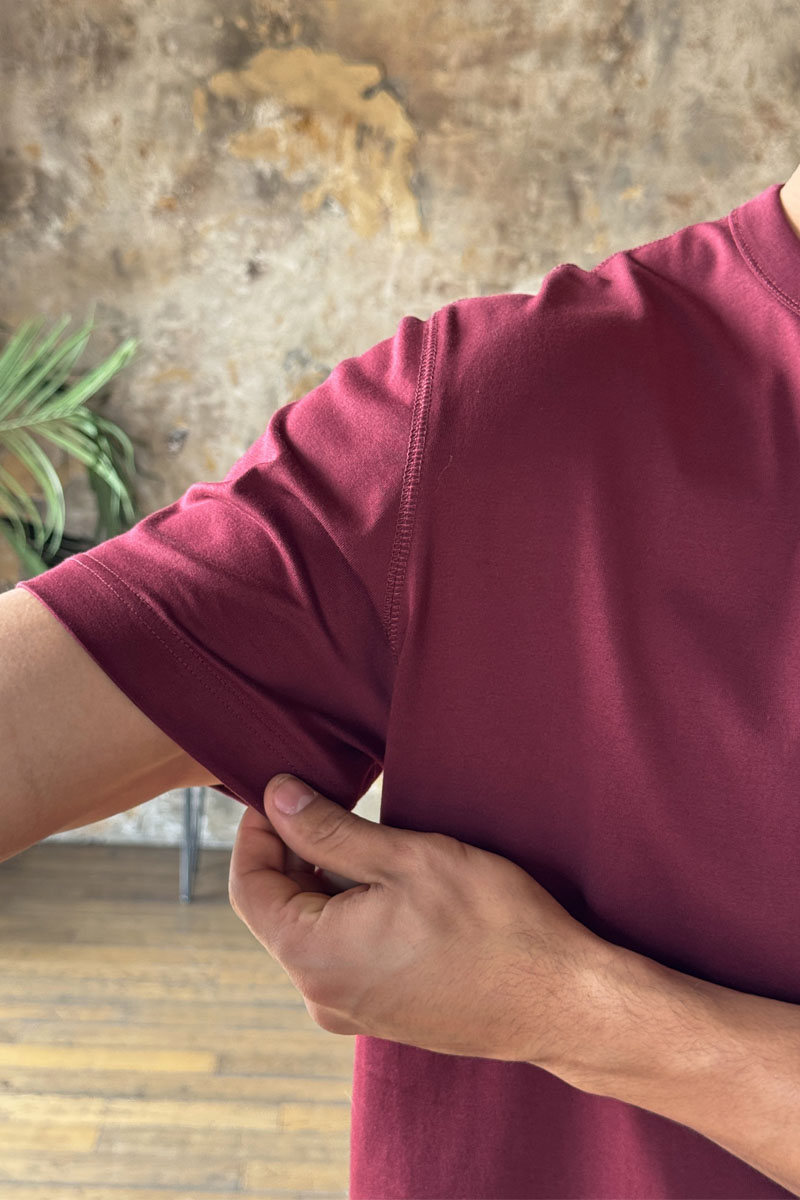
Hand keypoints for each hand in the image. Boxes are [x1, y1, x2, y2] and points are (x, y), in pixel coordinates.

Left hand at [228, 773, 607, 1065]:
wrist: (558, 1000)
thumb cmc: (492, 926)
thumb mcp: (405, 858)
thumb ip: (329, 830)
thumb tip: (277, 798)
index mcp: (313, 958)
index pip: (248, 887)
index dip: (256, 832)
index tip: (279, 792)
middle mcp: (321, 995)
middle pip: (277, 910)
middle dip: (292, 852)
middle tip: (326, 801)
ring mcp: (352, 1011)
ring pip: (313, 932)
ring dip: (325, 882)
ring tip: (367, 838)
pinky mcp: (383, 1015)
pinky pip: (344, 955)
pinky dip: (350, 913)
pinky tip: (390, 884)